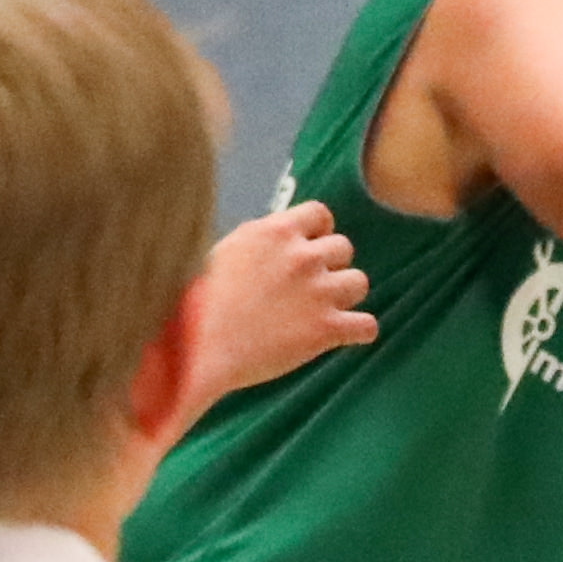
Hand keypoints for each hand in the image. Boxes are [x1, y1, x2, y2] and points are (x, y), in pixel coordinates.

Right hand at [192, 202, 375, 398]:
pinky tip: (345, 336)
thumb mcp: (225, 252)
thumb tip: (278, 242)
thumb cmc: (195, 303)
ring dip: (345, 296)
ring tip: (323, 310)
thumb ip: (260, 244)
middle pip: (344, 248)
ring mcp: (318, 292)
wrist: (196, 348)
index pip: (320, 213)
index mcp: (275, 231)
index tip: (308, 248)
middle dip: (330, 266)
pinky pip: (367, 326)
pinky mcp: (326, 329)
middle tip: (309, 287)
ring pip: (360, 282)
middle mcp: (302, 256)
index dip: (319, 232)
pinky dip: (359, 331)